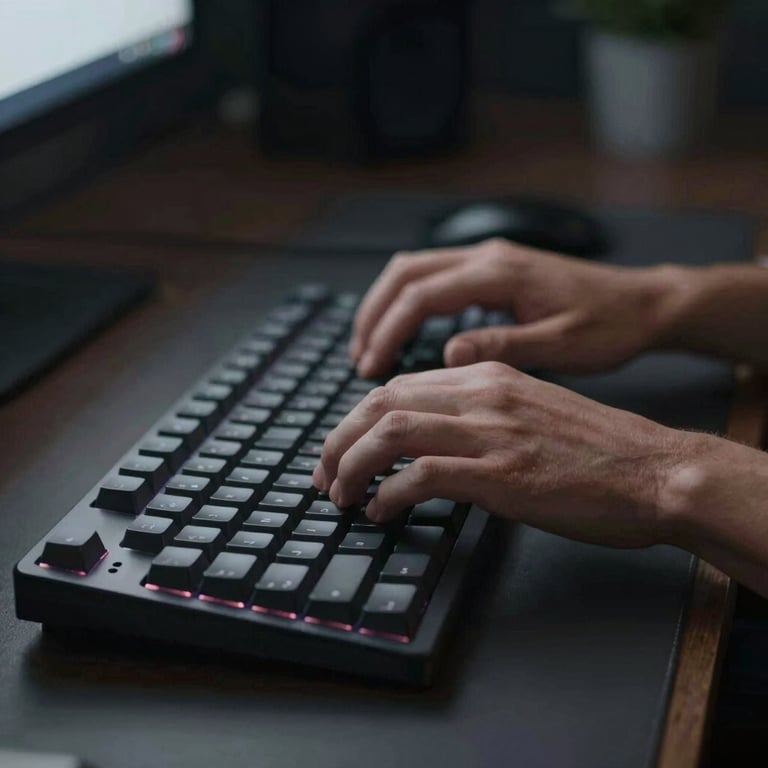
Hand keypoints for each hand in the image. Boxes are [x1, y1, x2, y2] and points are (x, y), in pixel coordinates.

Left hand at [313, 362, 690, 547]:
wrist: (653, 470)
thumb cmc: (595, 449)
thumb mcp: (529, 411)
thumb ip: (479, 415)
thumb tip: (429, 444)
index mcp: (487, 374)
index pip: (398, 386)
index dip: (355, 420)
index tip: (340, 449)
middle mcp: (483, 394)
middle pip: (380, 402)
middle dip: (337, 440)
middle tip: (323, 476)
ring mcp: (492, 432)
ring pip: (390, 432)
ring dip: (351, 466)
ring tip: (341, 497)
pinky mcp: (503, 474)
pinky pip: (423, 476)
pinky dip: (390, 494)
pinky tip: (383, 512)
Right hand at [349, 239, 678, 377]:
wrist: (644, 303)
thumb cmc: (610, 326)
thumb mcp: (560, 346)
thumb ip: (502, 347)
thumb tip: (449, 355)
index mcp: (500, 272)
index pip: (421, 295)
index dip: (388, 330)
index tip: (370, 367)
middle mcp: (488, 257)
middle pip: (405, 273)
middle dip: (373, 314)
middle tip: (358, 357)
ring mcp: (490, 259)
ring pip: (415, 271)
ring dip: (386, 305)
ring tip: (370, 347)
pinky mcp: (495, 270)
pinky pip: (435, 278)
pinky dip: (409, 303)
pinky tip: (406, 332)